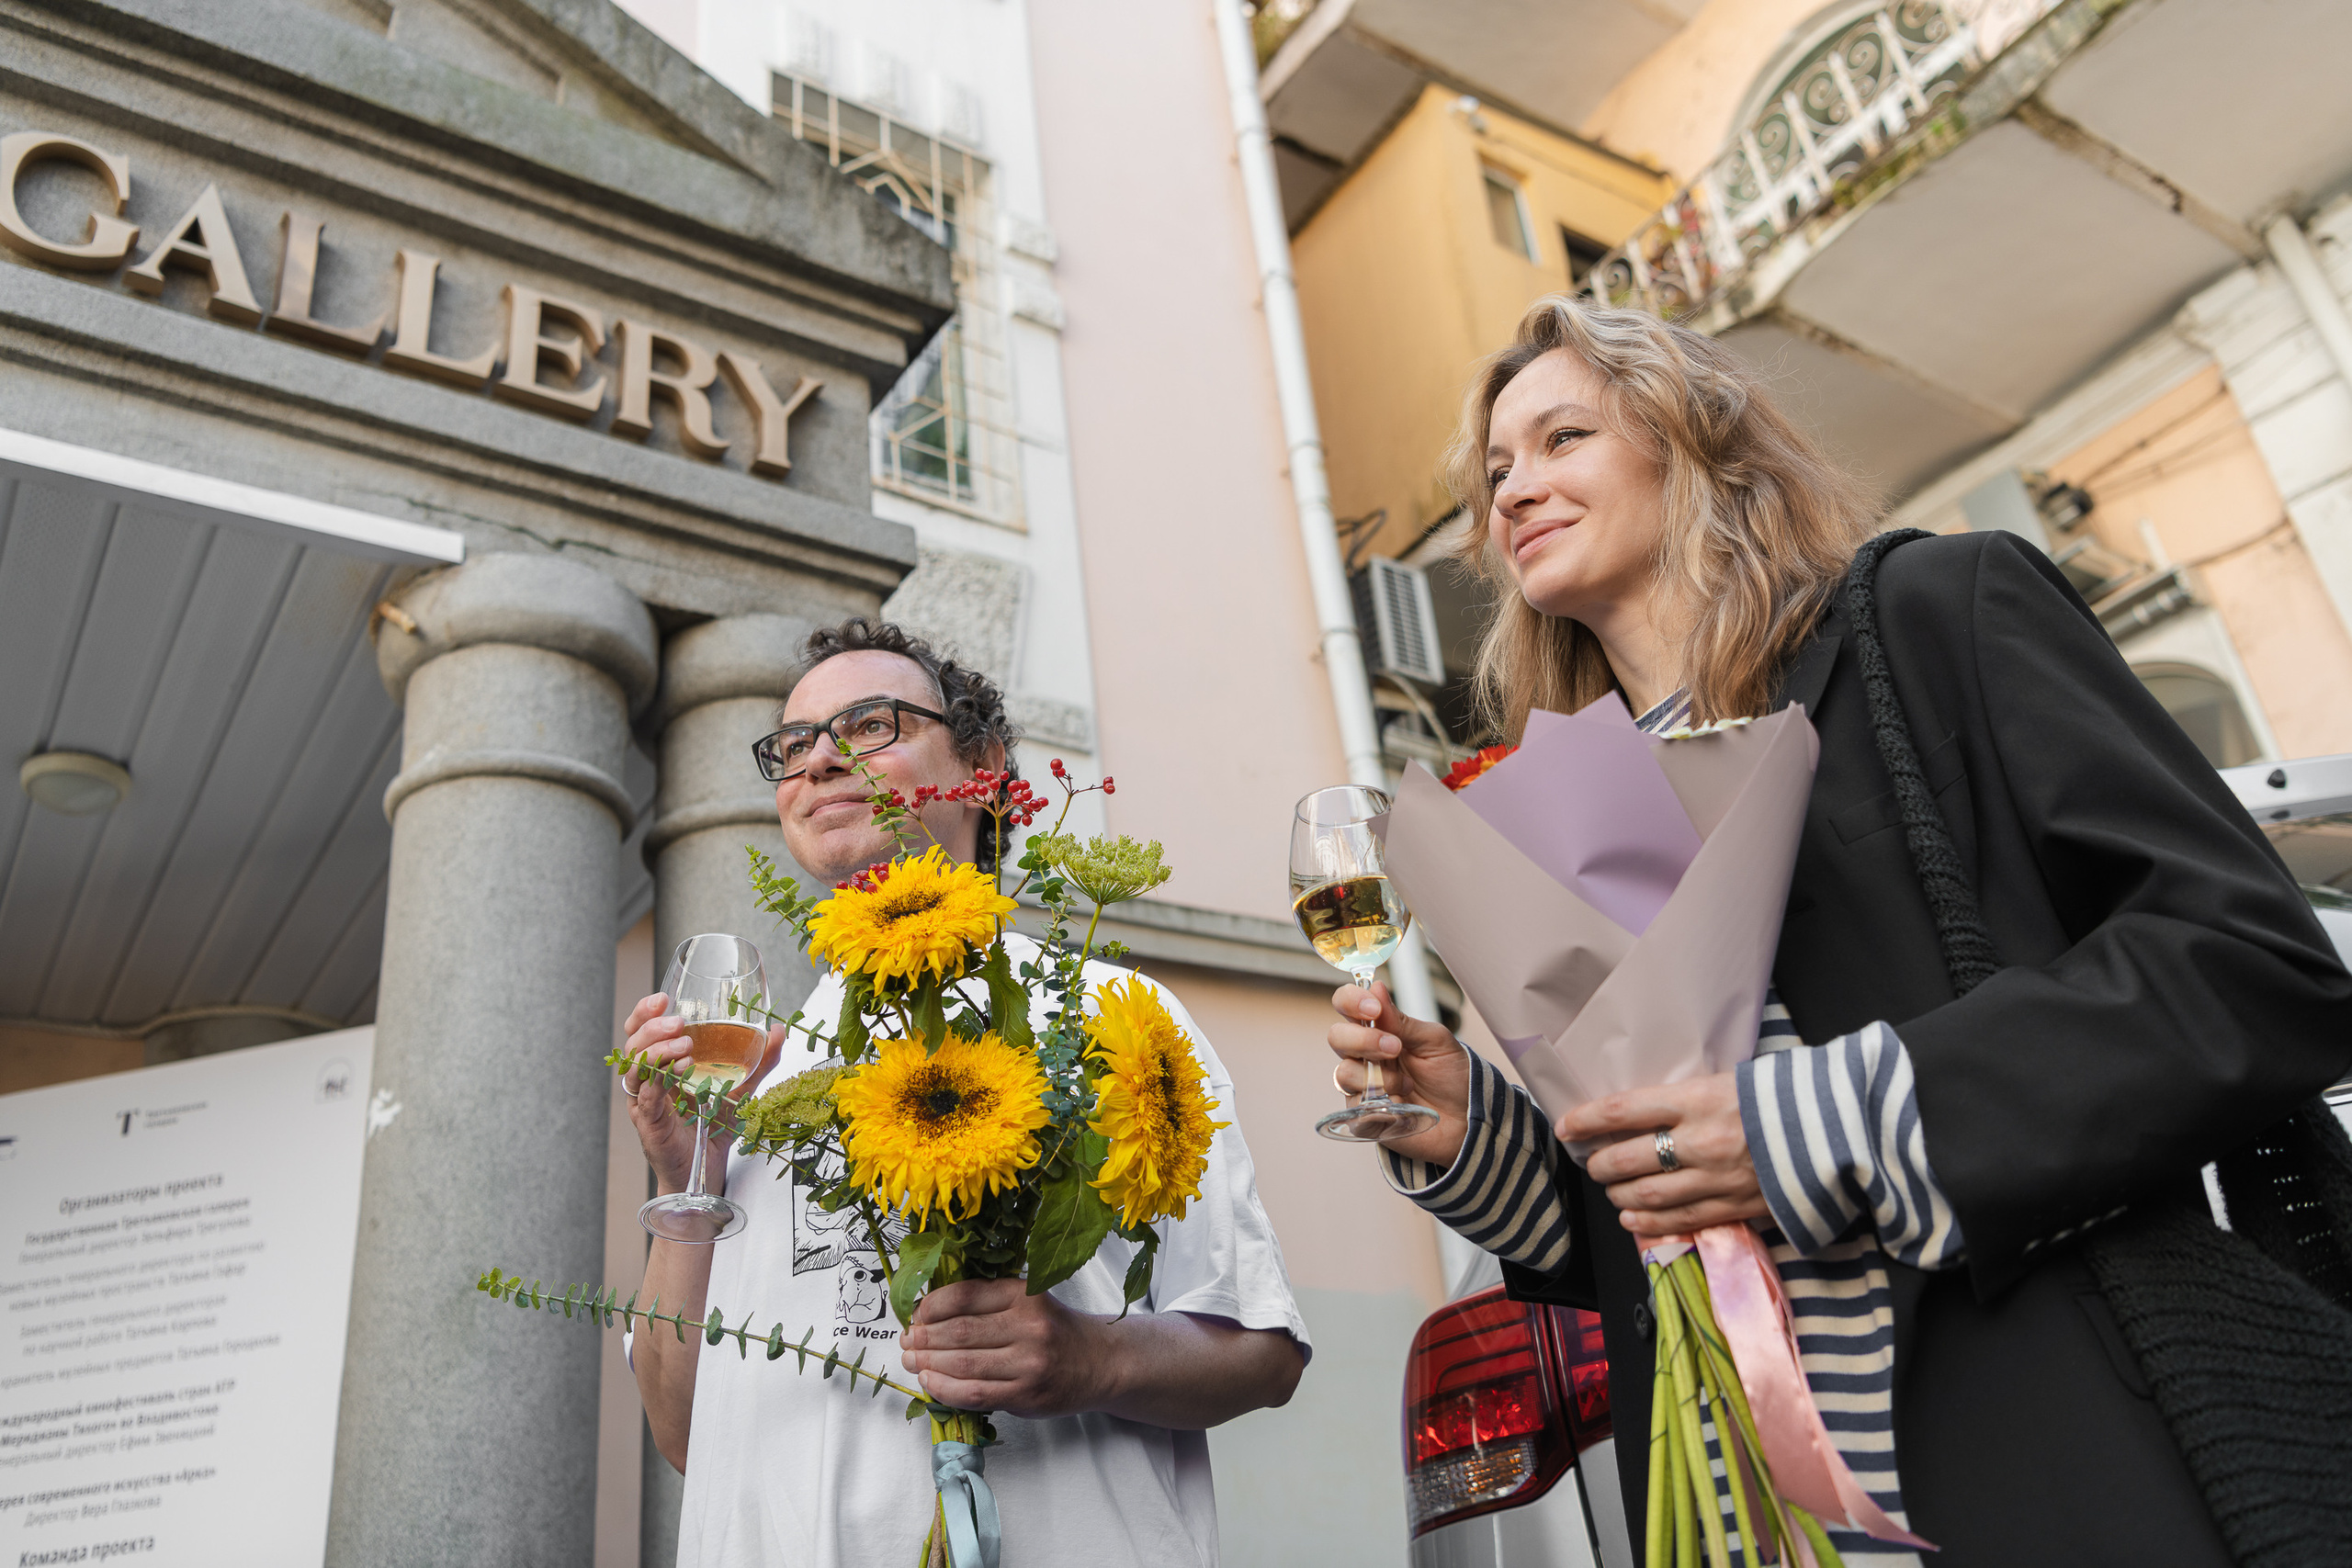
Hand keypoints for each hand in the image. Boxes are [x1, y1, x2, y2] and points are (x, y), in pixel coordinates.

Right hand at [620, 992, 783, 1193]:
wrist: (705, 1174)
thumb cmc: (712, 1129)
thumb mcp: (739, 1089)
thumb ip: (758, 1062)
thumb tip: (778, 1031)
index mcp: (660, 1067)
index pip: (640, 1032)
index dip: (644, 1012)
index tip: (663, 997)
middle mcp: (646, 1082)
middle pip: (632, 1045)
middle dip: (652, 1028)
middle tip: (679, 1022)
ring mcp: (644, 1103)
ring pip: (635, 1068)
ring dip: (657, 1051)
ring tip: (686, 1046)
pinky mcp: (648, 1124)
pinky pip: (645, 1096)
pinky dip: (659, 1080)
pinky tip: (681, 1070)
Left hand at [899, 1279, 1108, 1418]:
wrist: (1100, 1362)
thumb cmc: (1055, 1331)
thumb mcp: (1029, 1301)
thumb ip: (988, 1303)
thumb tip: (927, 1313)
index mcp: (1024, 1294)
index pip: (965, 1295)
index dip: (931, 1306)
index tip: (915, 1314)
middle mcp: (1029, 1326)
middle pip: (959, 1332)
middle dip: (923, 1337)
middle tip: (906, 1340)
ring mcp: (1029, 1363)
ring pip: (963, 1364)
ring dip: (927, 1363)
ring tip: (911, 1360)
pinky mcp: (1026, 1395)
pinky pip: (974, 1394)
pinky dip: (945, 1388)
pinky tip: (930, 1382)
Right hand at [1326, 982, 1470, 1166]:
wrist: (1469, 1116)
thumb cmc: (1452, 1075)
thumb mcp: (1434, 1041)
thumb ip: (1402, 1021)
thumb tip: (1376, 988)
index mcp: (1378, 1030)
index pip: (1347, 1006)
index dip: (1352, 1001)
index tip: (1374, 1008)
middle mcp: (1364, 1057)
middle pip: (1337, 1037)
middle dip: (1363, 1039)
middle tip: (1395, 1047)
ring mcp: (1362, 1087)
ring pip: (1343, 1074)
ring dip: (1378, 1076)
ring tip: (1407, 1084)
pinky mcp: (1365, 1118)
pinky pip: (1356, 1109)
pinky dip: (1379, 1104)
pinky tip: (1402, 1104)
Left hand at [1560, 1073, 1766, 1236]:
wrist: (1841, 1130)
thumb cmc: (1786, 1096)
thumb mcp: (1732, 1081)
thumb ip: (1690, 1098)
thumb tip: (1651, 1111)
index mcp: (1699, 1099)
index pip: (1623, 1111)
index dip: (1587, 1120)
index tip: (1567, 1126)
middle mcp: (1701, 1141)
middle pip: (1628, 1160)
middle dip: (1601, 1164)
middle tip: (1592, 1162)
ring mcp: (1718, 1179)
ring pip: (1648, 1195)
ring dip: (1620, 1195)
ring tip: (1611, 1191)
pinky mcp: (1735, 1206)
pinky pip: (1680, 1220)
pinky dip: (1650, 1221)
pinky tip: (1632, 1219)